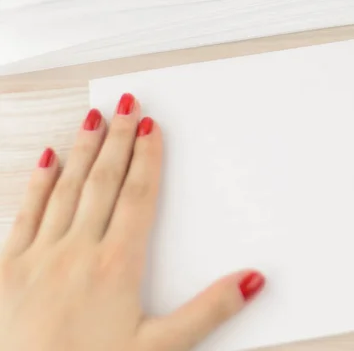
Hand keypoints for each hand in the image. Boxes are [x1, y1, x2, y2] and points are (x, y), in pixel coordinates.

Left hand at [0, 94, 264, 350]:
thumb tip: (251, 281)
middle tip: (129, 106)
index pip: (139, 196)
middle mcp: (77, 251)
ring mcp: (39, 256)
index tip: (153, 128)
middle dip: (120, 140)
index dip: (148, 158)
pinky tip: (47, 159)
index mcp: (116, 266)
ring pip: (66, 188)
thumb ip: (209, 310)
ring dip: (83, 149)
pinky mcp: (7, 269)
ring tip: (95, 118)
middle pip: (104, 181)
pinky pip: (25, 212)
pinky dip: (37, 182)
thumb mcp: (161, 348)